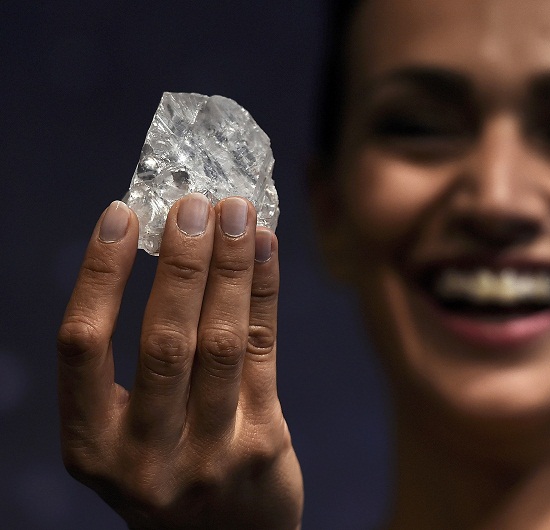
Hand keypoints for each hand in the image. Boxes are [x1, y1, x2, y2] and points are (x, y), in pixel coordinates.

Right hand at [57, 194, 301, 528]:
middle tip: (194, 204)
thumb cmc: (170, 469)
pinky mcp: (262, 444)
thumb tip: (171, 248)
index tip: (121, 214)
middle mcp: (144, 456)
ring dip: (230, 268)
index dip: (100, 274)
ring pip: (220, 342)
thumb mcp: (133, 433)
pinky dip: (263, 293)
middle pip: (162, 340)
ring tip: (238, 213)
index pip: (83, 347)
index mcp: (92, 446)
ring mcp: (209, 454)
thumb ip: (142, 361)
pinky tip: (265, 250)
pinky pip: (262, 351)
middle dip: (181, 264)